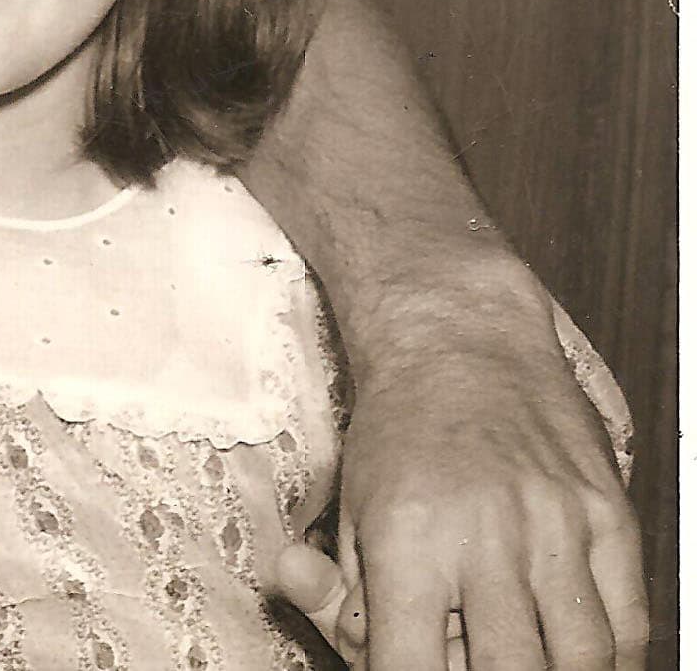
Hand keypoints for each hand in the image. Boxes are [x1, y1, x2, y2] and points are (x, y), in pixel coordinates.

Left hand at [306, 283, 644, 670]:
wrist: (461, 342)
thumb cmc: (395, 432)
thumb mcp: (350, 514)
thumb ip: (350, 599)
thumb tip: (365, 658)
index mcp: (409, 540)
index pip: (412, 668)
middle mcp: (488, 536)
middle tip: (473, 667)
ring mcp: (559, 527)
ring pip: (582, 661)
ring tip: (527, 667)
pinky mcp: (610, 518)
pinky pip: (629, 624)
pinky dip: (608, 660)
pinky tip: (577, 661)